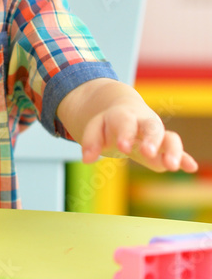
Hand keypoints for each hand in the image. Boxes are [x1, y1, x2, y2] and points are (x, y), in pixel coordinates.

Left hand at [80, 103, 197, 172]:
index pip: (125, 122)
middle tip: (147, 152)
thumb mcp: (95, 127)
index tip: (123, 147)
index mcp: (124, 115)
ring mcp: (157, 134)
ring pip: (169, 138)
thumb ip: (90, 141)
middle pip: (152, 127)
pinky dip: (184, 158)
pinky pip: (177, 150)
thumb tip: (87, 159)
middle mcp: (144, 123)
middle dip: (151, 139)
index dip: (125, 134)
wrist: (124, 111)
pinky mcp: (164, 146)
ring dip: (172, 151)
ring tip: (170, 166)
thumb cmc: (108, 123)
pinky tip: (190, 167)